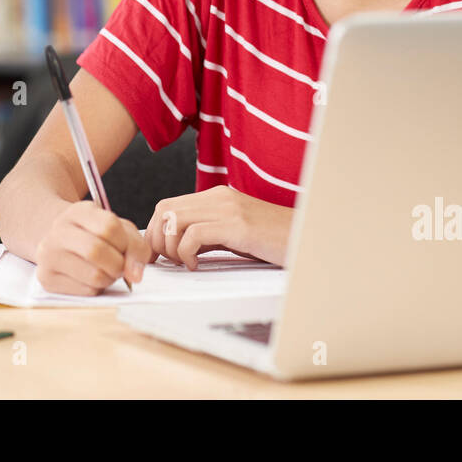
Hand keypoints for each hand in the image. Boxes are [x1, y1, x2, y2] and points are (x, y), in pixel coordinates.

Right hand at [34, 202, 154, 295]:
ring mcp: (48, 254)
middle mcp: (58, 230)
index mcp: (78, 211)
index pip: (109, 227)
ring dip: (110, 279)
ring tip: (106, 271)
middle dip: (119, 265)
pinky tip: (91, 279)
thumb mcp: (119, 230)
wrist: (62, 244)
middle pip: (97, 251)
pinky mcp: (46, 278)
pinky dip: (97, 289)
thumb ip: (135, 247)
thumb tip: (135, 275)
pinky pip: (85, 291)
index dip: (125, 243)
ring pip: (94, 275)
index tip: (125, 249)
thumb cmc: (96, 236)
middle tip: (120, 266)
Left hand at [146, 186, 292, 268]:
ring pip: (174, 220)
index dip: (154, 231)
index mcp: (216, 197)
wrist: (307, 239)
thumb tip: (177, 247)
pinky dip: (187, 253)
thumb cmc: (272, 241)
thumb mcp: (234, 234)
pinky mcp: (237, 225)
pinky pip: (193, 234)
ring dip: (170, 247)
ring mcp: (228, 209)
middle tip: (168, 261)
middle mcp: (219, 197)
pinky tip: (198, 265)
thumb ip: (207, 235)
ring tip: (185, 263)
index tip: (159, 255)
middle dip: (156, 239)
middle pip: (164, 209)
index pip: (167, 205)